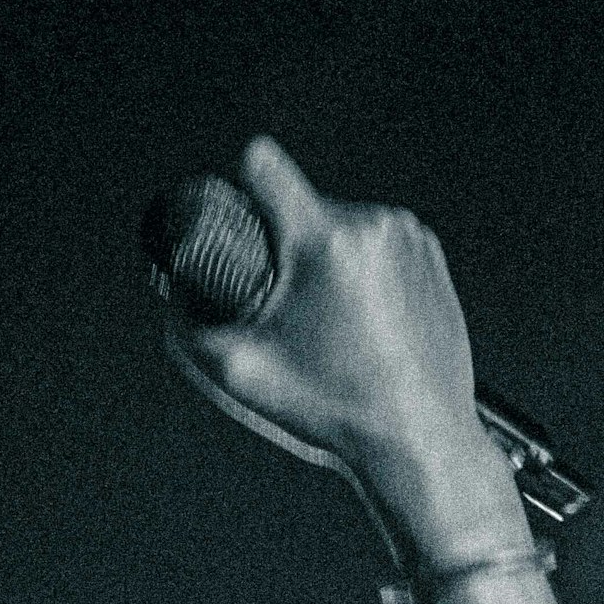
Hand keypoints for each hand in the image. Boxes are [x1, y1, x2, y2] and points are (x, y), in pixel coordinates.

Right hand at [165, 139, 528, 562]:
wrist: (418, 439)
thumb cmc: (338, 411)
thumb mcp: (241, 373)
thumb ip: (188, 328)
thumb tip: (174, 296)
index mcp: (324, 242)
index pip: (263, 164)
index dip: (239, 185)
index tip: (240, 219)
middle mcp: (371, 226)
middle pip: (301, 207)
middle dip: (287, 247)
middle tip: (293, 310)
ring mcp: (407, 237)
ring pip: (341, 226)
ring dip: (328, 260)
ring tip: (335, 325)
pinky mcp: (429, 254)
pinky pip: (378, 244)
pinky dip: (364, 273)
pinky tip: (367, 322)